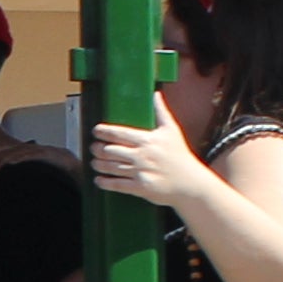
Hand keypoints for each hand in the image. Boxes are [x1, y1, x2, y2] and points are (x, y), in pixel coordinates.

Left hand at [87, 116, 211, 212]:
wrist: (189, 182)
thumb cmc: (180, 155)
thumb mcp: (172, 130)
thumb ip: (161, 112)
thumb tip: (155, 93)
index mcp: (147, 140)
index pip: (120, 133)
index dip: (104, 131)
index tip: (96, 131)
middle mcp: (142, 155)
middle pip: (111, 150)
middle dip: (98, 149)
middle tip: (93, 147)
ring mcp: (140, 172)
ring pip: (112, 167)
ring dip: (99, 164)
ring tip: (94, 162)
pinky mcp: (140, 187)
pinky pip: (117, 184)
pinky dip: (105, 182)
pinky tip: (98, 180)